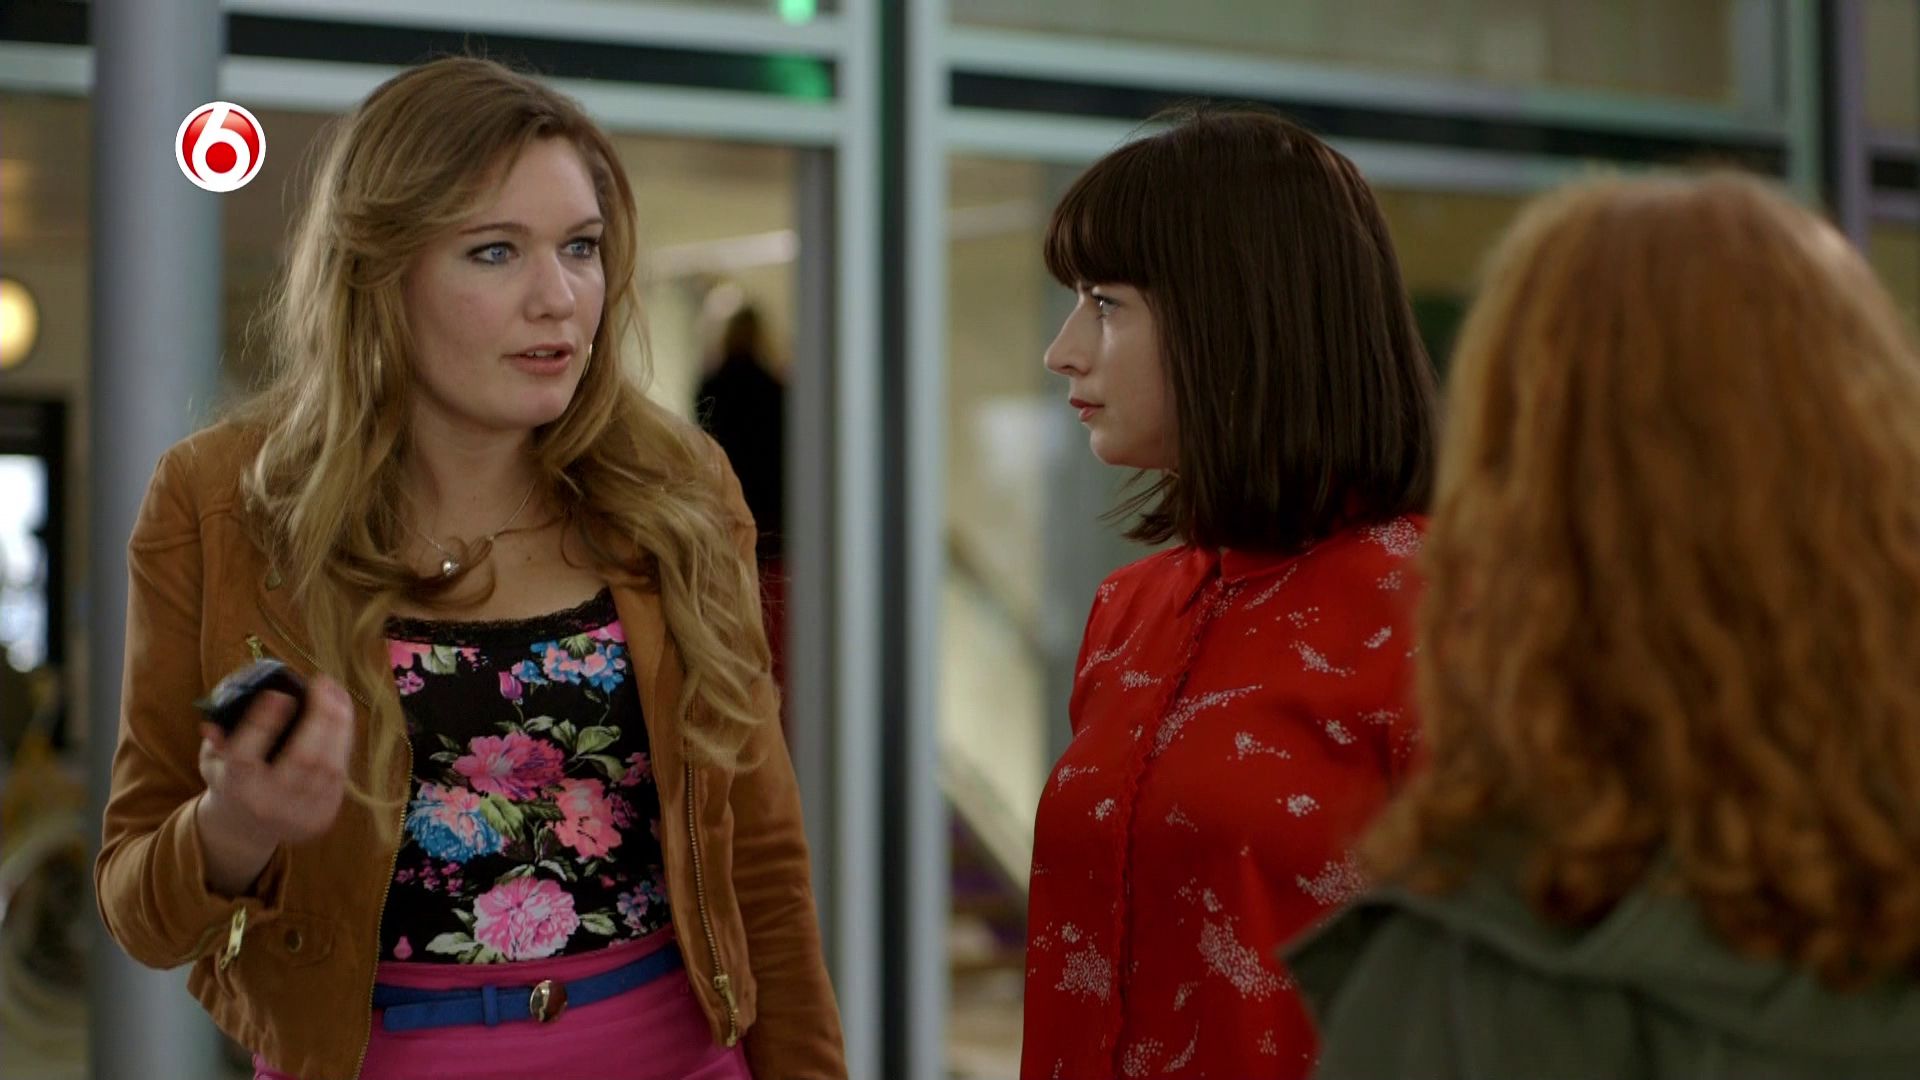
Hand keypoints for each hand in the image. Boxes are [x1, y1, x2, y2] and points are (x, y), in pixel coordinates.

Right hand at [193, 676, 354, 895]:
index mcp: (235, 787)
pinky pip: (340, 774)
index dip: (263, 722)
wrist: (247, 829)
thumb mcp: (212, 762)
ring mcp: (298, 812)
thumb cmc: (232, 781)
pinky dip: (345, 741)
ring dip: (340, 724)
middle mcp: (268, 803)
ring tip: (338, 694)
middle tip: (324, 683)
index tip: (279, 694)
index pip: (245, 755)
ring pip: (328, 765)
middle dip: (320, 716)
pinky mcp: (322, 815)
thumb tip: (214, 721)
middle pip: (302, 758)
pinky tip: (344, 717)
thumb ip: (217, 740)